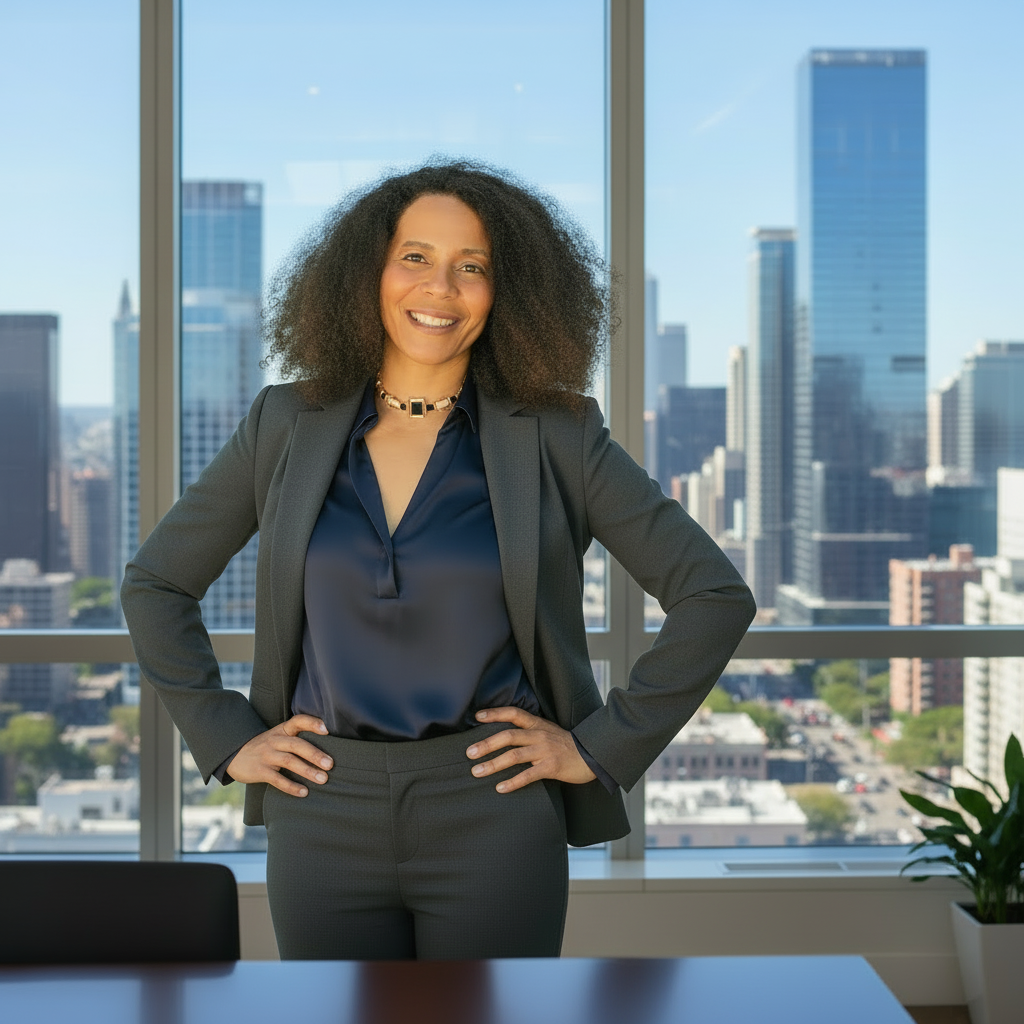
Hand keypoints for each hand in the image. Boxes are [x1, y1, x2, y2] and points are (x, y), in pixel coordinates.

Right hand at [226, 714, 332, 796]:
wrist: (234, 755)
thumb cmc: (265, 747)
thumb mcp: (278, 737)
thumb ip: (296, 739)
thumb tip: (325, 752)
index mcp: (282, 730)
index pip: (298, 721)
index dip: (312, 723)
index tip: (327, 730)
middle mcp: (275, 740)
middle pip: (297, 744)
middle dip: (315, 754)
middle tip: (331, 764)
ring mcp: (267, 755)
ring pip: (289, 761)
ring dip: (307, 770)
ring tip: (323, 779)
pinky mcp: (260, 771)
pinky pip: (277, 779)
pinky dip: (291, 786)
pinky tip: (304, 792)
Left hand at [466, 707, 596, 793]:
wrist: (592, 755)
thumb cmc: (567, 745)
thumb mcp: (548, 731)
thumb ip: (529, 731)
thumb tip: (505, 736)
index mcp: (538, 724)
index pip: (514, 714)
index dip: (495, 713)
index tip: (477, 717)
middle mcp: (539, 735)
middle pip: (508, 736)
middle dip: (487, 744)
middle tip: (469, 753)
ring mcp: (545, 751)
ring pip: (514, 756)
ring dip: (493, 764)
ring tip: (477, 771)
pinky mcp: (551, 767)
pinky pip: (528, 775)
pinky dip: (512, 782)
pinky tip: (500, 788)